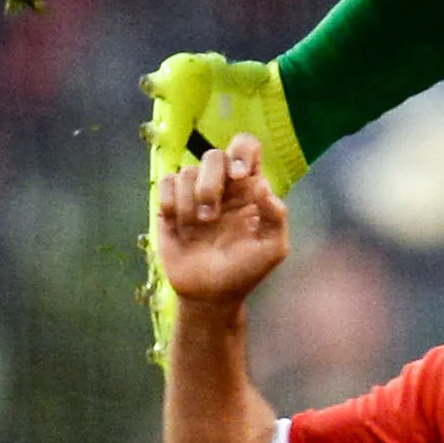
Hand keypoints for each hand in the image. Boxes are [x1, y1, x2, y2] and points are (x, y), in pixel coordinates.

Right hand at [155, 134, 288, 308]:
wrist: (210, 295)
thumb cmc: (245, 272)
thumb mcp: (272, 249)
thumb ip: (277, 216)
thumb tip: (261, 185)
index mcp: (248, 188)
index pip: (246, 147)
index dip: (242, 151)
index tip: (240, 176)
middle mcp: (222, 185)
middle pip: (213, 155)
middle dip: (210, 183)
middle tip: (211, 216)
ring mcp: (194, 194)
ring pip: (187, 171)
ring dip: (191, 203)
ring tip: (198, 228)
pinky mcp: (171, 205)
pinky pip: (166, 182)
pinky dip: (171, 201)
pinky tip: (178, 224)